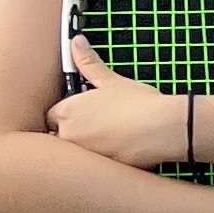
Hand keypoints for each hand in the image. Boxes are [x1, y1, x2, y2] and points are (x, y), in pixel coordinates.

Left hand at [51, 40, 186, 167]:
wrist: (162, 128)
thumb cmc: (138, 103)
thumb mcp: (111, 81)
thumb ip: (88, 63)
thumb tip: (76, 42)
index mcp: (67, 112)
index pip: (51, 117)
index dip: (66, 115)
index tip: (82, 113)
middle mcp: (68, 136)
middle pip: (59, 138)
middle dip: (74, 134)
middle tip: (98, 127)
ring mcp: (83, 155)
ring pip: (76, 153)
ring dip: (86, 148)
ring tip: (109, 140)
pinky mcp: (99, 170)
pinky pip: (93, 168)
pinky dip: (102, 161)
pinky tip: (118, 153)